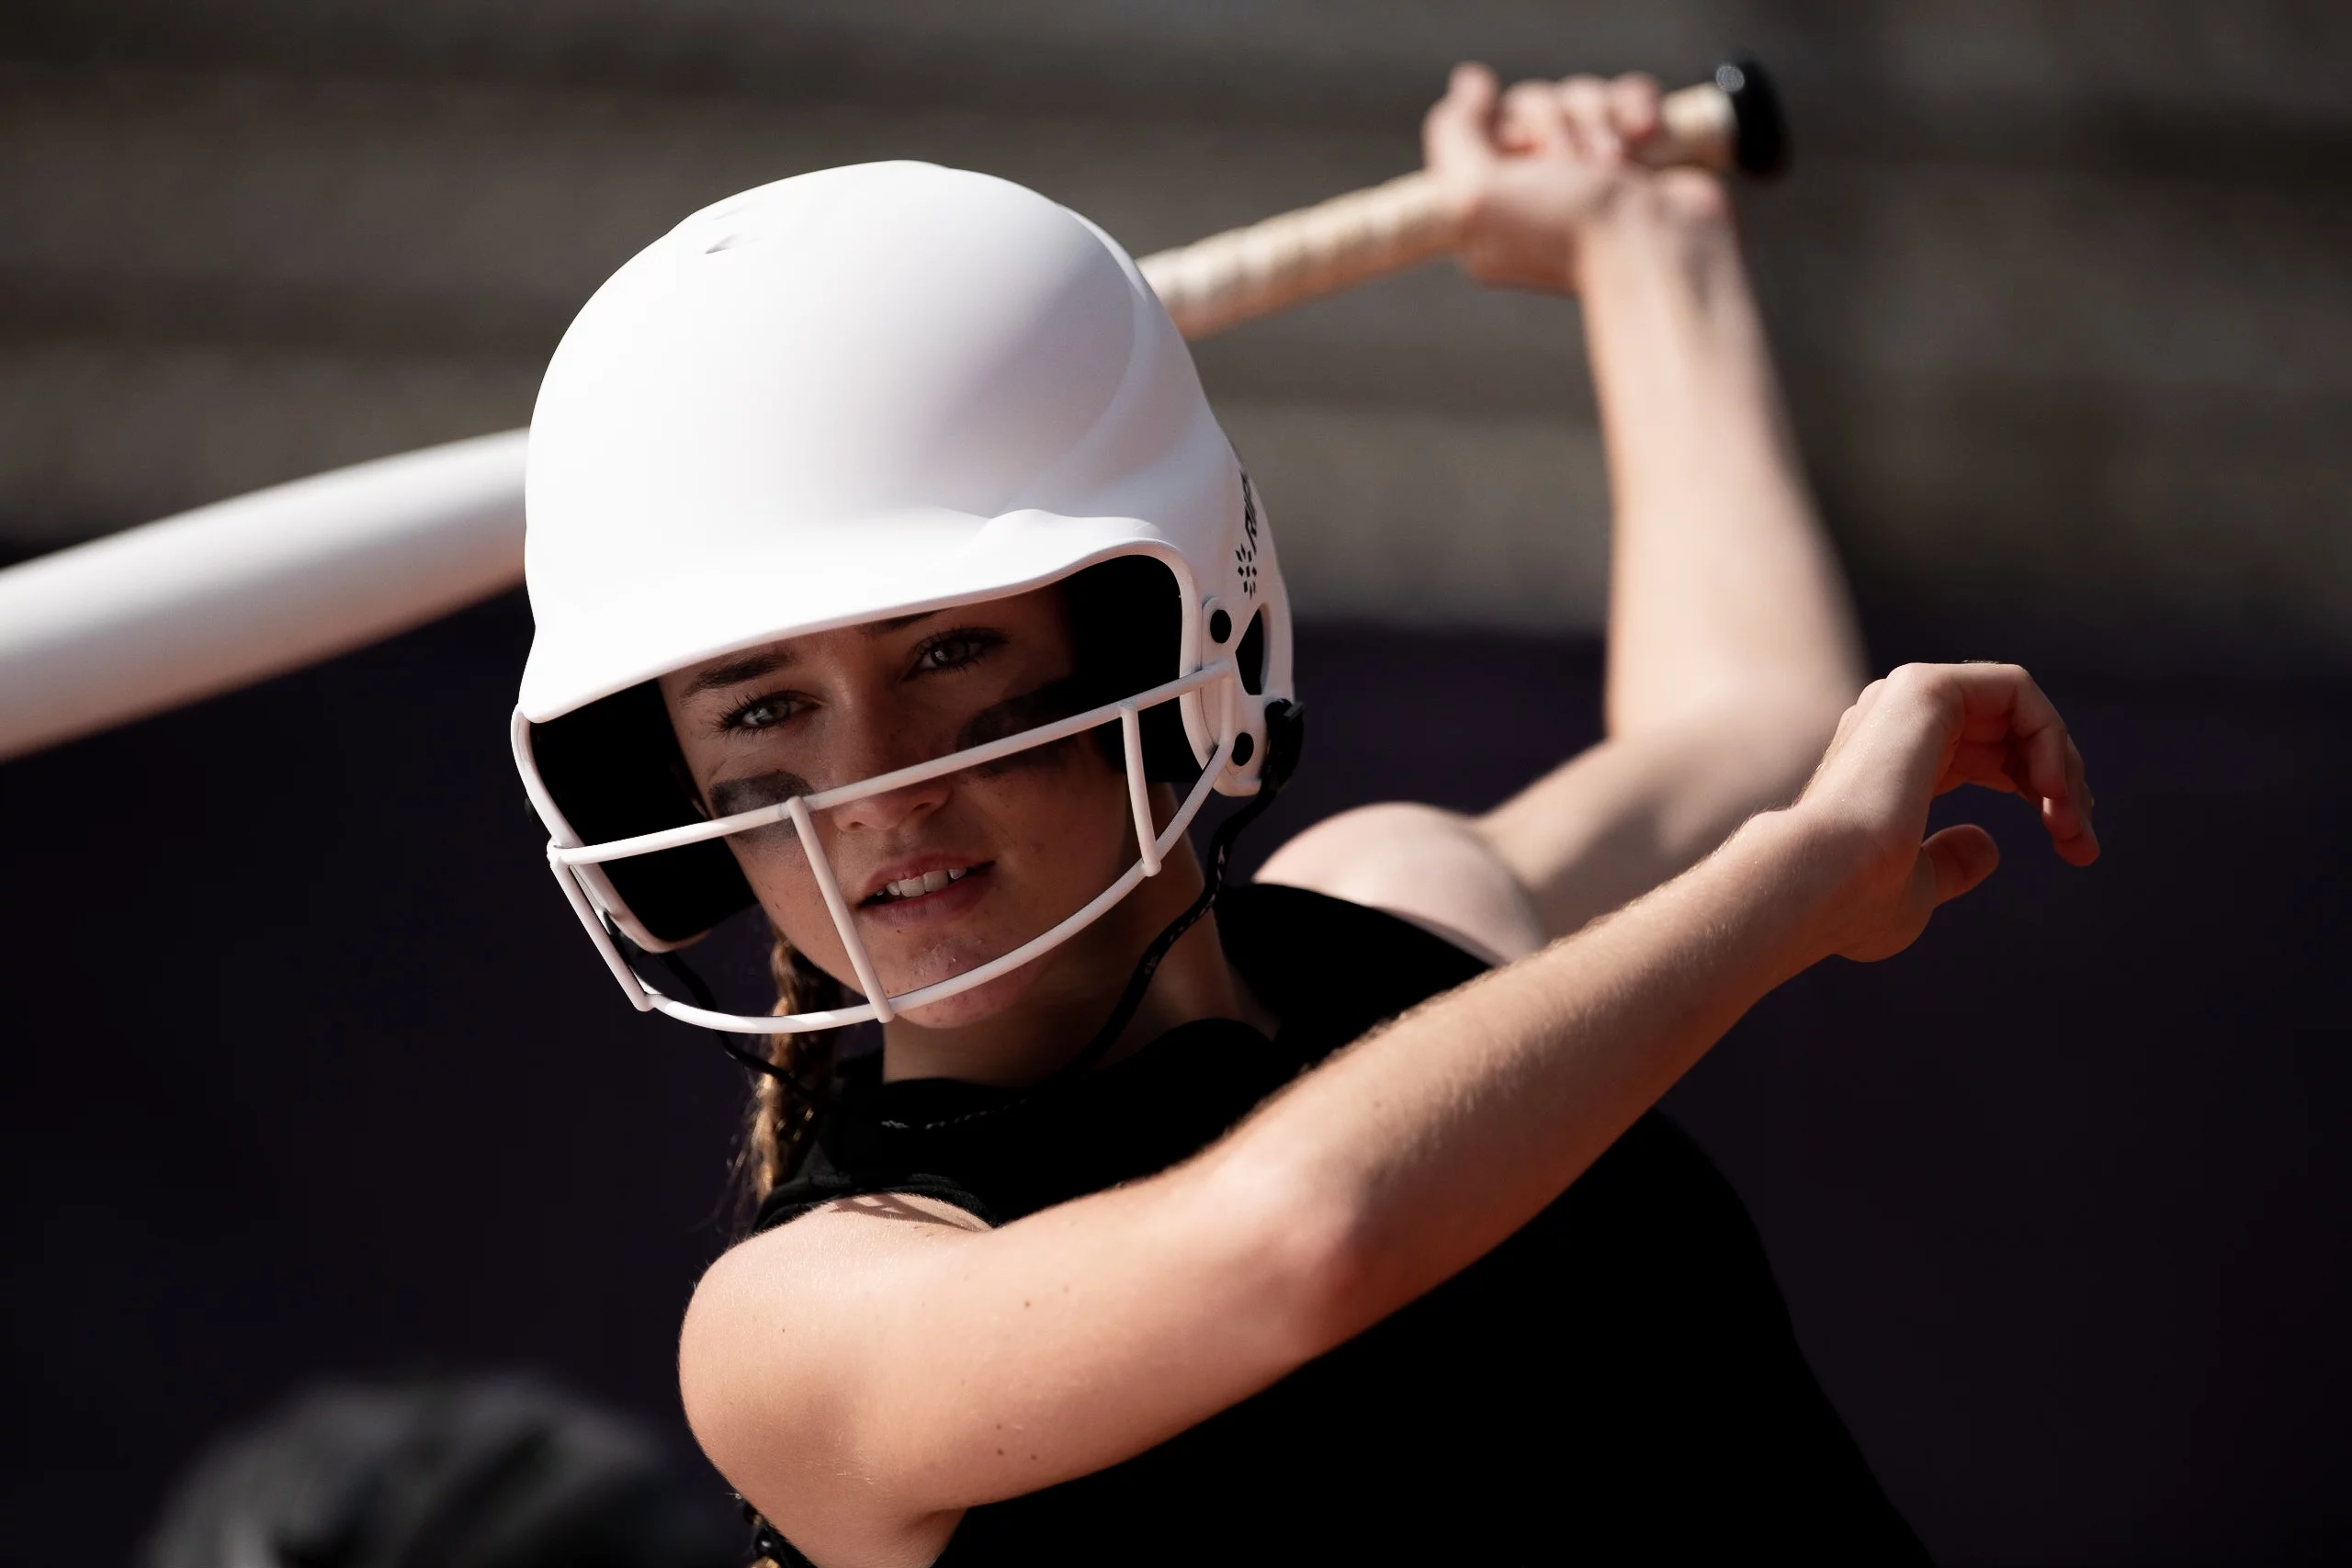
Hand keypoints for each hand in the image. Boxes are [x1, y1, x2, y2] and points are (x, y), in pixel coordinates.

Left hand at [1421, 62, 1726, 294]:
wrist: (1658, 251)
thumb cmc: (1564, 231)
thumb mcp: (1476, 192)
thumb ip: (1452, 133)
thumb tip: (1471, 81)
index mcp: (1491, 205)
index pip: (1485, 125)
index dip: (1508, 128)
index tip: (1524, 158)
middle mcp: (1536, 190)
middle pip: (1533, 102)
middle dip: (1557, 127)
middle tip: (1575, 172)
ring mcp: (1589, 174)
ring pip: (1581, 95)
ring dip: (1599, 123)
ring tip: (1615, 170)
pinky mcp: (1636, 156)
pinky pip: (1626, 95)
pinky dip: (1635, 108)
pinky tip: (1645, 137)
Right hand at [1794, 663, 2098, 962]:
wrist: (1816, 884)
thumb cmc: (1855, 900)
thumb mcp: (1919, 886)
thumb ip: (1951, 860)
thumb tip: (1988, 845)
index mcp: (1890, 764)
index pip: (1984, 756)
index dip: (2039, 794)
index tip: (2075, 849)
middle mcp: (1894, 723)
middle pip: (2010, 730)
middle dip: (2062, 783)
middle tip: (2082, 842)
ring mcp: (1905, 700)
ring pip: (2019, 706)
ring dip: (2062, 763)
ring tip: (2071, 823)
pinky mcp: (1925, 688)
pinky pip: (2016, 689)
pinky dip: (2050, 735)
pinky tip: (2051, 789)